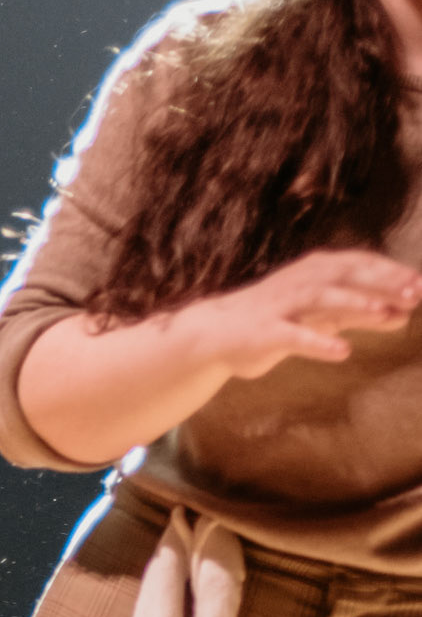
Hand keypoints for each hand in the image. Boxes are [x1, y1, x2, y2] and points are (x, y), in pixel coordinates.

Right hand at [192, 249, 421, 379]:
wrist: (215, 333)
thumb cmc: (275, 319)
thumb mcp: (322, 314)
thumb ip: (360, 312)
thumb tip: (404, 313)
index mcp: (315, 271)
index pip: (360, 264)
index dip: (391, 272)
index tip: (421, 283)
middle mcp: (300, 282)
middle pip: (346, 276)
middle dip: (381, 283)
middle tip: (414, 293)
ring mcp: (281, 305)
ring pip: (322, 299)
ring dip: (354, 303)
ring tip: (382, 312)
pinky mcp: (264, 332)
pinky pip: (294, 336)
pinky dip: (318, 342)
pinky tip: (342, 352)